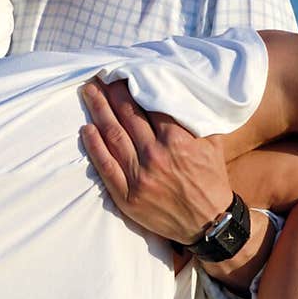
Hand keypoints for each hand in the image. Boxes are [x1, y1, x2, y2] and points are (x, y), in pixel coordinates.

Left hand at [79, 77, 232, 244]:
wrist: (209, 224)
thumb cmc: (211, 181)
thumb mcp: (212, 144)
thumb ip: (194, 120)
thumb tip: (179, 93)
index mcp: (176, 140)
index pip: (149, 104)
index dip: (134, 86)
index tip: (123, 73)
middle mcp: (155, 155)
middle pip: (127, 115)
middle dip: (112, 93)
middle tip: (101, 76)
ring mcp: (139, 177)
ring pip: (113, 135)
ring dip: (98, 110)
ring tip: (89, 92)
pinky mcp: (127, 196)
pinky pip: (105, 167)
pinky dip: (94, 146)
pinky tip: (85, 129)